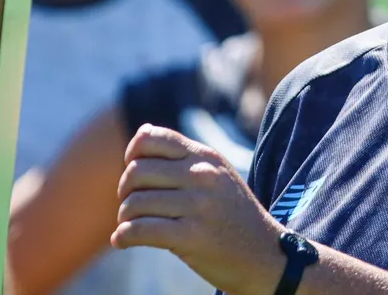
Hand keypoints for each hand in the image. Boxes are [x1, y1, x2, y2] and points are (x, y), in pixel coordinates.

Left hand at [112, 124, 284, 293]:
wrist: (264, 255)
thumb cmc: (232, 215)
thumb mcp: (217, 174)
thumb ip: (183, 156)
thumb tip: (141, 132)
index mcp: (206, 157)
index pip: (152, 138)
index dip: (132, 154)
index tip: (134, 173)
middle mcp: (202, 176)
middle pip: (136, 172)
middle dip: (124, 191)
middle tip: (130, 206)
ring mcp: (199, 205)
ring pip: (134, 204)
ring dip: (124, 218)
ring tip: (129, 226)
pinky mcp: (192, 236)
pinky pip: (140, 231)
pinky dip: (123, 238)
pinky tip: (123, 242)